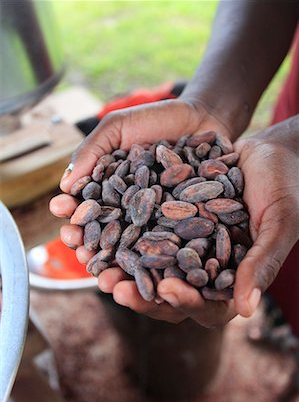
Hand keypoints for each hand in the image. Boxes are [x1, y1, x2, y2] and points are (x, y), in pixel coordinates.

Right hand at [49, 97, 237, 327]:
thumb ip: (92, 150)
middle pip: (111, 242)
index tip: (66, 225)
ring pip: (140, 255)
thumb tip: (64, 184)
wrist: (206, 117)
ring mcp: (162, 225)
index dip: (76, 222)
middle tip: (85, 261)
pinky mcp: (190, 231)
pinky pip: (177, 253)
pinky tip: (156, 283)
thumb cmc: (158, 120)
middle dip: (94, 254)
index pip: (89, 215)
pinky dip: (165, 269)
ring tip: (112, 282)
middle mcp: (134, 215)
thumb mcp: (119, 126)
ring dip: (123, 272)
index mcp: (113, 195)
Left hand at [96, 129, 298, 326]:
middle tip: (111, 286)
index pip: (204, 306)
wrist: (271, 152)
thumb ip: (262, 264)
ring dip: (119, 265)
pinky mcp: (168, 219)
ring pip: (147, 264)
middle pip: (166, 292)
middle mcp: (202, 267)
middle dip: (139, 292)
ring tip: (91, 261)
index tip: (167, 291)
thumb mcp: (278, 223)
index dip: (185, 302)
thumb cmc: (287, 189)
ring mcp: (183, 244)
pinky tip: (96, 225)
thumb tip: (246, 311)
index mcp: (230, 279)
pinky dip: (119, 230)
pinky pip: (141, 229)